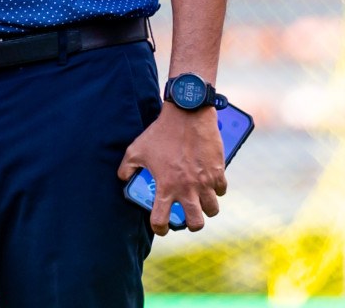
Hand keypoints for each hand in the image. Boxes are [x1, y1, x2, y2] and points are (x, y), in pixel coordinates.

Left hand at [118, 103, 226, 234]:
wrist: (188, 115)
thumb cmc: (160, 132)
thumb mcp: (136, 149)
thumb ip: (127, 167)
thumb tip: (123, 178)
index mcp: (166, 186)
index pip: (161, 220)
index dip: (159, 228)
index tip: (161, 227)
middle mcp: (187, 188)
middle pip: (196, 223)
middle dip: (192, 223)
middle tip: (188, 216)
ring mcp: (205, 181)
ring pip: (212, 210)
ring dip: (206, 207)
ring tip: (200, 199)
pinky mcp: (218, 172)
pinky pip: (221, 190)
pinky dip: (216, 189)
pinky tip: (209, 183)